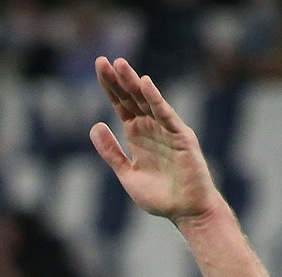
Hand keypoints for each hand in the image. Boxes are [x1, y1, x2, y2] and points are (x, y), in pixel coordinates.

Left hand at [89, 57, 221, 226]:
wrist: (186, 211)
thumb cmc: (160, 196)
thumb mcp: (127, 173)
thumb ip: (111, 152)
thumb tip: (94, 126)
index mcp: (137, 135)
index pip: (121, 105)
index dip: (110, 87)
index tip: (99, 67)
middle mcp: (151, 128)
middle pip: (131, 98)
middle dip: (117, 80)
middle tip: (102, 60)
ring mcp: (166, 130)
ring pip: (147, 102)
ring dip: (133, 83)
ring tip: (119, 64)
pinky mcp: (181, 137)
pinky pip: (166, 114)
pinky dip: (155, 99)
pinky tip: (144, 83)